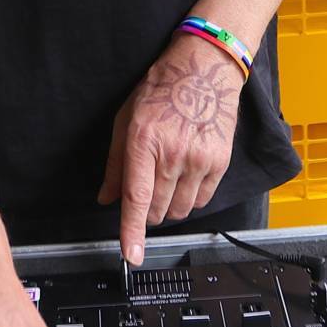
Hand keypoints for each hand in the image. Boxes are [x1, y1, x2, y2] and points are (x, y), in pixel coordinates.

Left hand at [98, 35, 243, 263]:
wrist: (204, 70)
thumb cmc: (161, 91)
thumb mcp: (125, 121)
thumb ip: (116, 164)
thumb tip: (107, 198)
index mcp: (143, 142)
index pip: (136, 198)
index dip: (131, 232)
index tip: (131, 255)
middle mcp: (172, 153)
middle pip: (157, 210)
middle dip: (146, 211)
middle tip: (147, 189)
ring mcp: (199, 159)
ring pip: (180, 210)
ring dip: (169, 206)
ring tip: (168, 178)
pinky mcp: (220, 162)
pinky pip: (202, 200)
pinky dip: (190, 197)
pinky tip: (186, 175)